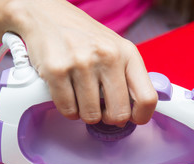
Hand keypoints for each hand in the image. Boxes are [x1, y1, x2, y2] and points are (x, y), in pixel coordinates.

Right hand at [4, 0, 157, 125]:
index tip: (132, 119)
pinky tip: (68, 94)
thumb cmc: (83, 37)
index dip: (141, 117)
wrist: (45, 15)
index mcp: (128, 53)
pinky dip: (68, 110)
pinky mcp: (57, 70)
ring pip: (91, 115)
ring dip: (86, 113)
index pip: (147, 98)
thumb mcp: (115, 49)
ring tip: (81, 96)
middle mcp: (108, 56)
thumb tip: (133, 112)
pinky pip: (68, 110)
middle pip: (119, 113)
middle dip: (109, 118)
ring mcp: (82, 63)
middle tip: (102, 110)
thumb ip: (127, 77)